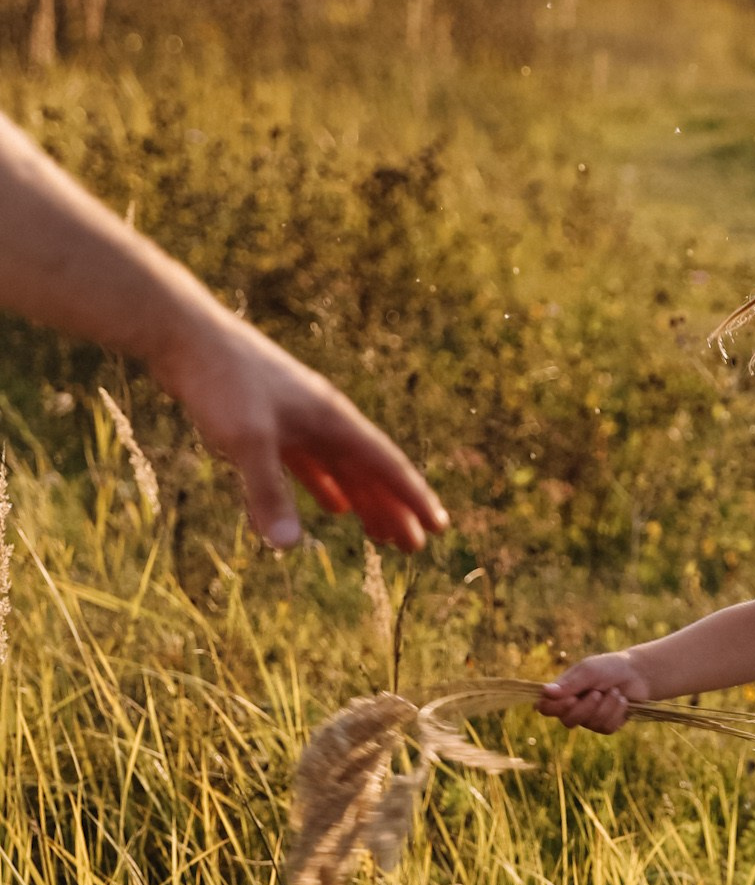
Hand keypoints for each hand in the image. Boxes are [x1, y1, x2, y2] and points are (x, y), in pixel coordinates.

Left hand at [153, 305, 446, 552]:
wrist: (186, 335)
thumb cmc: (222, 382)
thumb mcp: (247, 441)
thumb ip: (268, 494)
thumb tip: (289, 547)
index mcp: (332, 419)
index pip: (385, 465)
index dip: (413, 498)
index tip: (438, 528)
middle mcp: (323, 419)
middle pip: (369, 471)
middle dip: (393, 509)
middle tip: (413, 549)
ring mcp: (298, 420)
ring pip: (343, 470)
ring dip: (364, 502)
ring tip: (381, 536)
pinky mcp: (270, 423)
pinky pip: (310, 465)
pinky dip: (326, 488)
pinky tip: (334, 508)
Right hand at [538, 649, 651, 732]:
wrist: (637, 674)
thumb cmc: (609, 667)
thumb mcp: (589, 670)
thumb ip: (569, 683)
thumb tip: (545, 692)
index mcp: (563, 692)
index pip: (546, 708)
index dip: (556, 708)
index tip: (572, 698)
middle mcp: (572, 708)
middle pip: (567, 721)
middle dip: (586, 708)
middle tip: (598, 692)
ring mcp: (588, 719)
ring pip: (590, 724)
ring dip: (606, 706)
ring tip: (614, 691)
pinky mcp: (605, 726)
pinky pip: (606, 727)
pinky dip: (617, 712)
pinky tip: (622, 701)